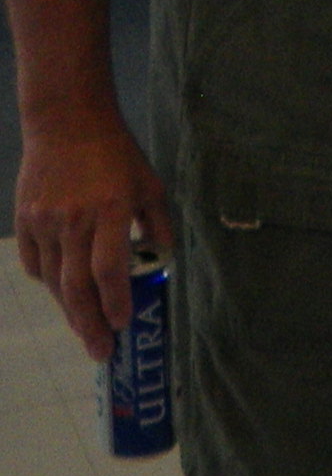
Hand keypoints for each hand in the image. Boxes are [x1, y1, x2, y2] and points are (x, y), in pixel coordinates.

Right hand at [13, 110, 171, 360]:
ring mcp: (44, 222)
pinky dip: (50, 283)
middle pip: (77, 286)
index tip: (124, 325)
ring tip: (87, 331)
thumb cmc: (117, 155)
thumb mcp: (150, 185)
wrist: (66, 123)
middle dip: (89, 324)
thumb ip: (157, 225)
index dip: (115, 302)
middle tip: (102, 352)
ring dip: (71, 310)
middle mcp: (74, 221)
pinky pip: (36, 264)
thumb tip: (163, 260)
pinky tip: (64, 294)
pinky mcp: (25, 220)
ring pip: (54, 280)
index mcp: (111, 212)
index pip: (108, 269)